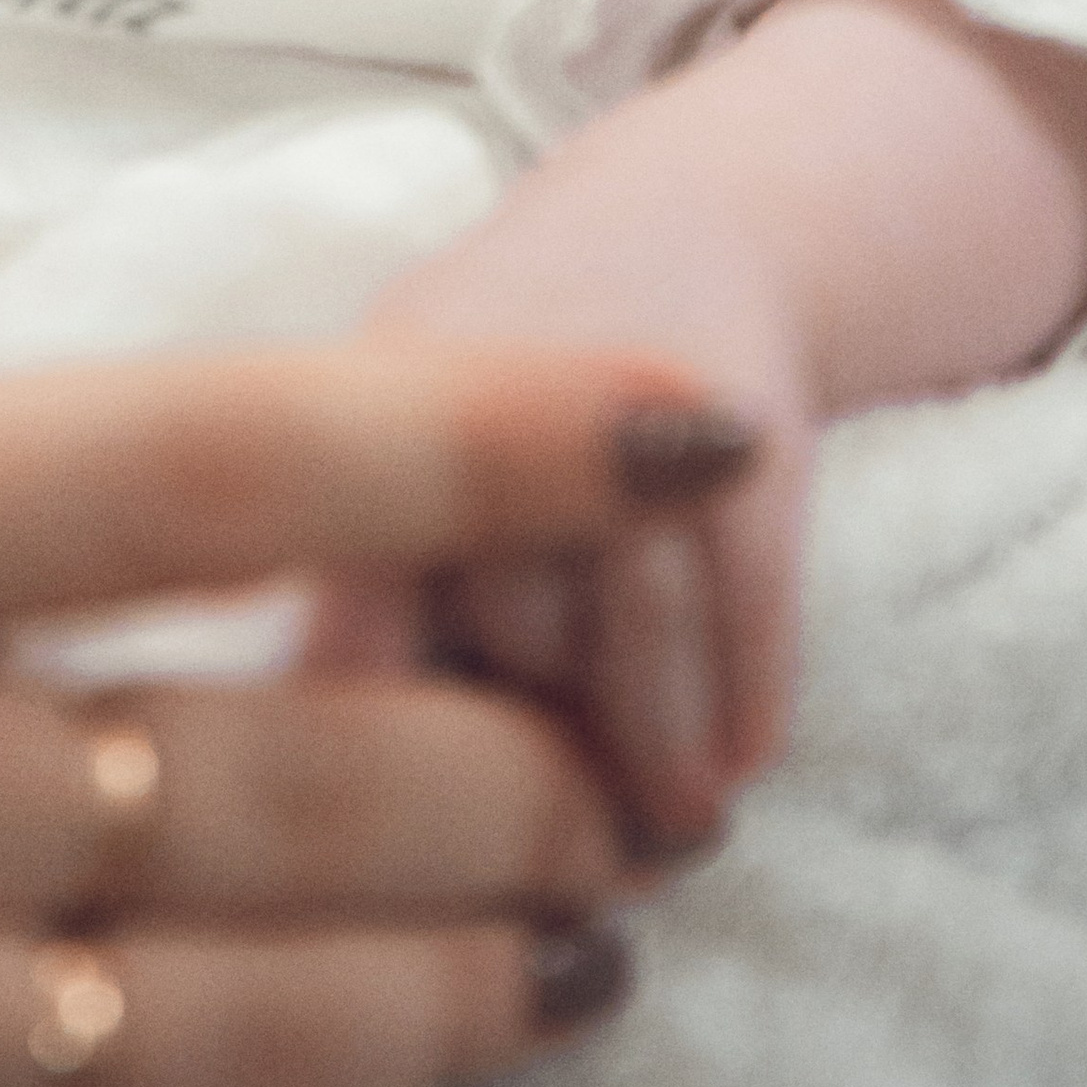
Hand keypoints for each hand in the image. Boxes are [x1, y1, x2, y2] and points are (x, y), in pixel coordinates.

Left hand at [364, 168, 802, 856]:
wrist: (695, 216)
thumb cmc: (518, 385)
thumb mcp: (407, 439)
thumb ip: (369, 601)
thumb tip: (341, 824)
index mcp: (368, 398)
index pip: (349, 606)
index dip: (376, 748)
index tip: (401, 870)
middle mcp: (489, 385)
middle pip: (505, 628)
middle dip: (538, 751)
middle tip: (564, 861)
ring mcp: (629, 399)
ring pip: (629, 629)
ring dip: (653, 761)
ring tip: (664, 841)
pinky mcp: (745, 421)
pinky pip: (743, 601)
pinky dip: (742, 702)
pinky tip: (736, 764)